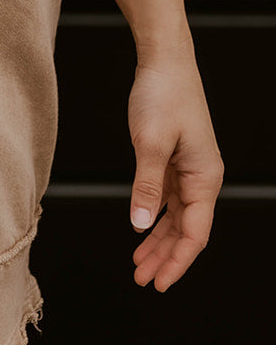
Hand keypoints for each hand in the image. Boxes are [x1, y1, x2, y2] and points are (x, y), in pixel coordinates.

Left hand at [126, 53, 223, 291]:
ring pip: (175, 217)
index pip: (195, 234)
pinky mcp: (173, 159)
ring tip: (139, 265)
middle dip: (166, 258)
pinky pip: (166, 199)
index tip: (160, 283)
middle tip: (143, 281)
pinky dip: (154, 217)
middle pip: (186, 230)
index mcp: (205, 178)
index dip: (178, 261)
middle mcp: (201, 177)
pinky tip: (141, 231)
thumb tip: (140, 225)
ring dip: (158, 241)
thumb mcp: (150, 143)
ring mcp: (188, 169)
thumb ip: (146, 186)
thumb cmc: (163, 95)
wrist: (164, 61)